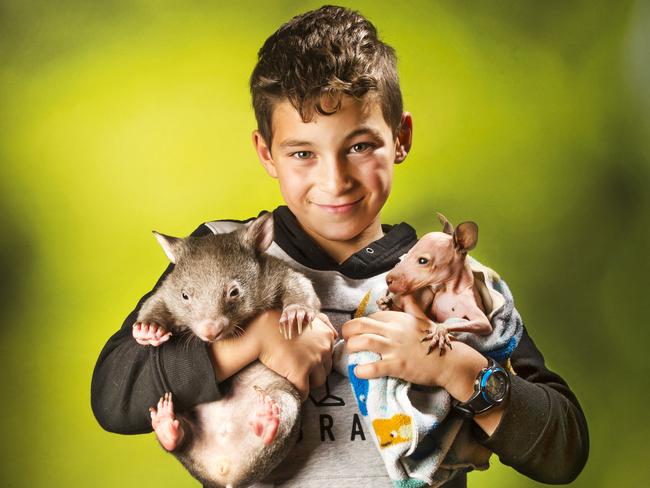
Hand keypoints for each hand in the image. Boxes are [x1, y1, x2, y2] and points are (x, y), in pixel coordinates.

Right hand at [253, 310, 336, 400]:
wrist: (262, 330)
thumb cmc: (282, 323)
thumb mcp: (308, 317)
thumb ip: (324, 324)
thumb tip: (337, 335)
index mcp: (327, 335)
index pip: (329, 355)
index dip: (317, 360)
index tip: (306, 360)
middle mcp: (324, 348)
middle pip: (326, 369)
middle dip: (315, 372)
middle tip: (301, 371)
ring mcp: (313, 360)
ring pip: (319, 381)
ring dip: (309, 382)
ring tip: (297, 380)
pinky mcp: (300, 372)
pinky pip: (305, 391)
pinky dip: (300, 393)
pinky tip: (292, 391)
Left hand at [342, 311, 486, 396]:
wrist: (450, 361)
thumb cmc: (436, 341)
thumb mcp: (423, 319)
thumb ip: (412, 306)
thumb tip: (406, 294)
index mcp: (399, 318)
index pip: (371, 316)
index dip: (360, 324)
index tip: (357, 332)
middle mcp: (394, 330)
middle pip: (361, 325)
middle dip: (347, 331)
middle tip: (346, 340)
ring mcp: (396, 348)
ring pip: (364, 342)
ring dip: (352, 347)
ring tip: (350, 354)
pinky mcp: (398, 365)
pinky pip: (374, 367)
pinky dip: (362, 370)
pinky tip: (358, 372)